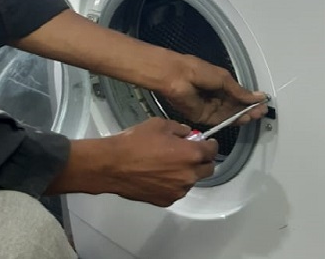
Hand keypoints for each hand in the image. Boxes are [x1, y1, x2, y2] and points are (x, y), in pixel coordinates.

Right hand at [46, 118, 217, 206]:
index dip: (210, 144)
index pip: (212, 150)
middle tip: (190, 153)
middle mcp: (189, 175)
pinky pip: (176, 191)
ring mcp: (178, 191)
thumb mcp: (158, 124)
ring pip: (191, 181)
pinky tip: (159, 176)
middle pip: (208, 169)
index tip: (206, 142)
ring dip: (186, 173)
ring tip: (169, 165)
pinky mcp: (165, 201)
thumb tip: (187, 134)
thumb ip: (179, 129)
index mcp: (191, 154)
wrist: (112, 165)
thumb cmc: (135, 141)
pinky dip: (172, 184)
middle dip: (203, 160)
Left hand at [160, 54, 267, 126]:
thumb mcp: (223, 78)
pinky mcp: (202, 117)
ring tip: (256, 115)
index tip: (263, 103)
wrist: (175, 76)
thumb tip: (259, 96)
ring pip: (229, 115)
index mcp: (218, 84)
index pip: (236, 96)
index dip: (249, 100)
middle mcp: (214, 96)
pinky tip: (243, 118)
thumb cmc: (198, 71)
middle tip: (262, 112)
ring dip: (243, 115)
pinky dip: (232, 120)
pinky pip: (219, 120)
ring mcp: (208, 107)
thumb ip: (240, 91)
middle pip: (234, 107)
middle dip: (248, 109)